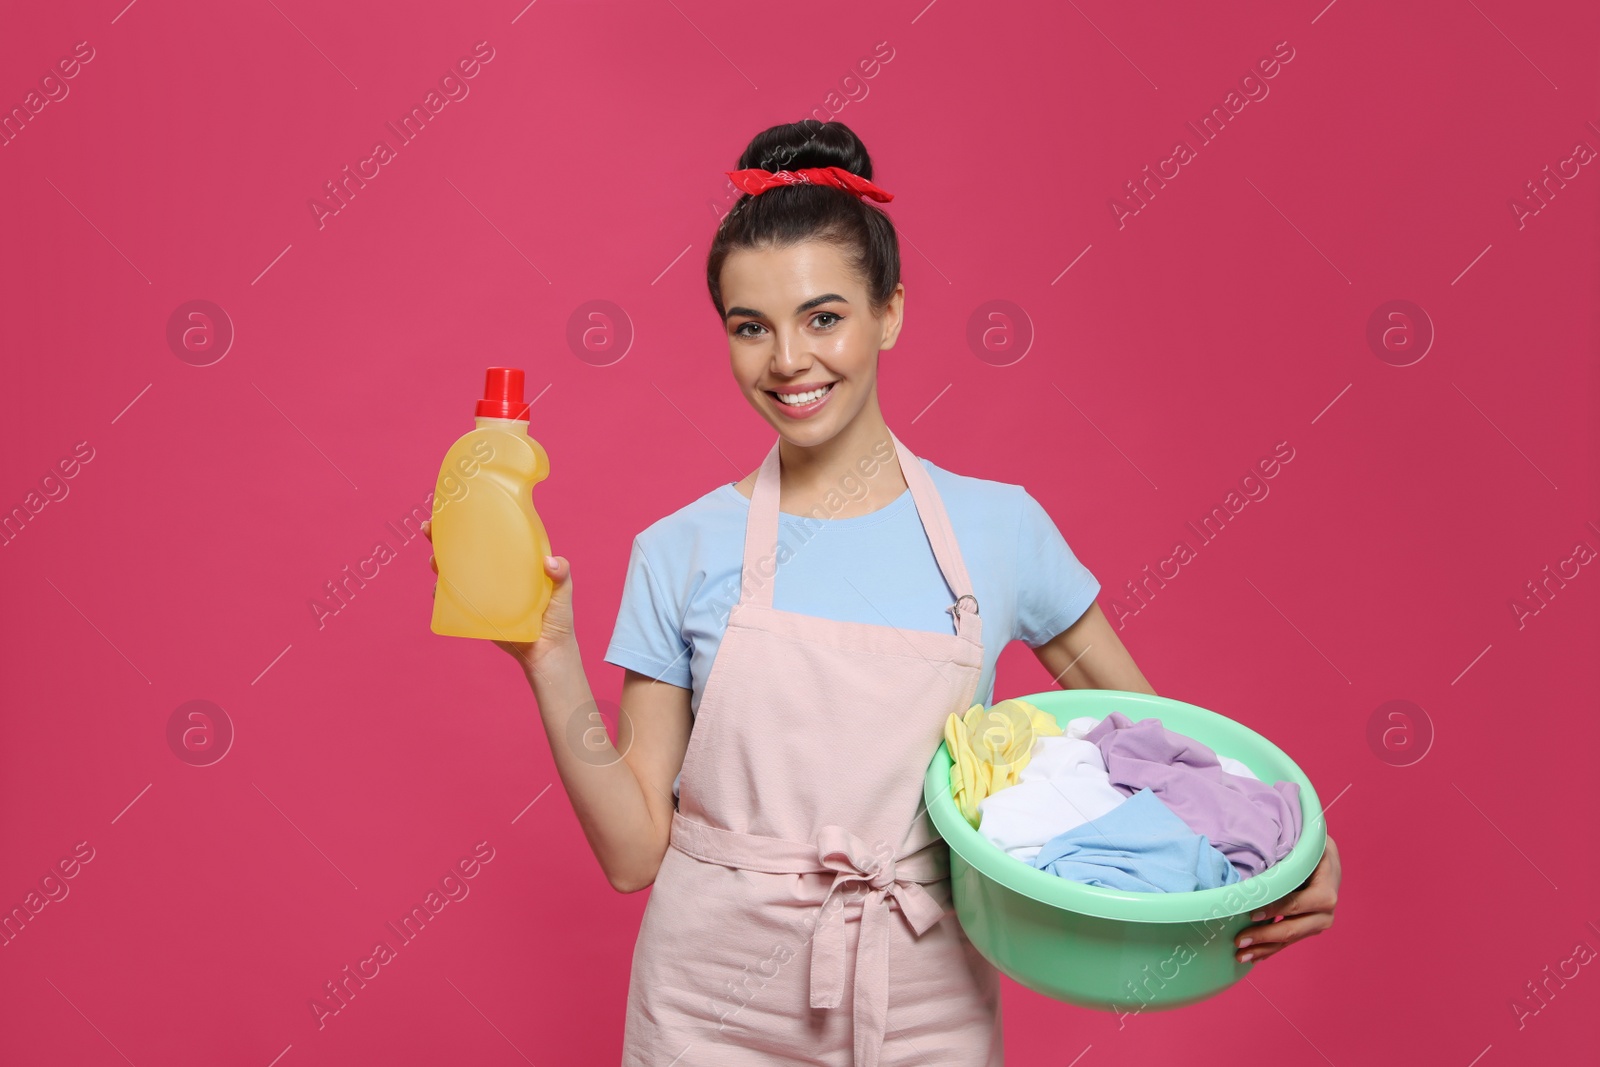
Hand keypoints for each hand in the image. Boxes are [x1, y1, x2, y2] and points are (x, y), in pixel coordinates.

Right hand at [422, 518, 576, 678]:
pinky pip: (452, 602)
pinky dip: (441, 595)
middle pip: (463, 550)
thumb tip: (550, 563)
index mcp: (512, 560)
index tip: (453, 509)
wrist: (547, 651)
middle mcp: (494, 573)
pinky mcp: (475, 613)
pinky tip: (437, 590)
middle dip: (442, 537)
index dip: (469, 521)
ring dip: (438, 563)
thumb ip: (562, 573)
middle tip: (429, 528)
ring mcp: (483, 592)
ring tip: (434, 560)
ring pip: (453, 573)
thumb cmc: (558, 617)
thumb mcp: (563, 589)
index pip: (488, 534)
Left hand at [1234, 834, 1339, 962]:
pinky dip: (1270, 948)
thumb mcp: (1303, 848)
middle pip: (1292, 928)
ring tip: (1240, 956)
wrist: (1328, 858)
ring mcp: (1318, 923)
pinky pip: (1289, 941)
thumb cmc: (1309, 849)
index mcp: (1325, 891)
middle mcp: (1325, 912)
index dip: (1273, 909)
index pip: (1295, 904)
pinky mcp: (1309, 928)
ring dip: (1264, 948)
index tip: (1249, 913)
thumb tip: (1253, 872)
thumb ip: (1285, 860)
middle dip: (1264, 936)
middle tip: (1239, 941)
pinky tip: (1254, 956)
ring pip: (1289, 939)